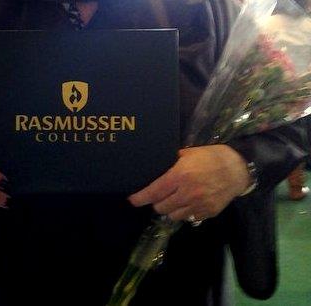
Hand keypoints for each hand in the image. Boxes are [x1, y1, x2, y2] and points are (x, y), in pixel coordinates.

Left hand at [128, 145, 250, 222]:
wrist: (237, 168)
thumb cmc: (211, 156)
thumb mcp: (188, 153)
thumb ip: (173, 161)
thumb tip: (158, 165)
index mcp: (180, 176)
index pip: (154, 191)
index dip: (141, 197)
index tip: (132, 199)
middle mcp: (187, 193)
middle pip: (161, 207)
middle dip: (156, 202)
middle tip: (158, 195)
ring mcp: (198, 205)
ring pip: (174, 216)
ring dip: (170, 209)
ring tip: (173, 199)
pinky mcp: (208, 213)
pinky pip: (189, 218)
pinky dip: (185, 212)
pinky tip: (188, 202)